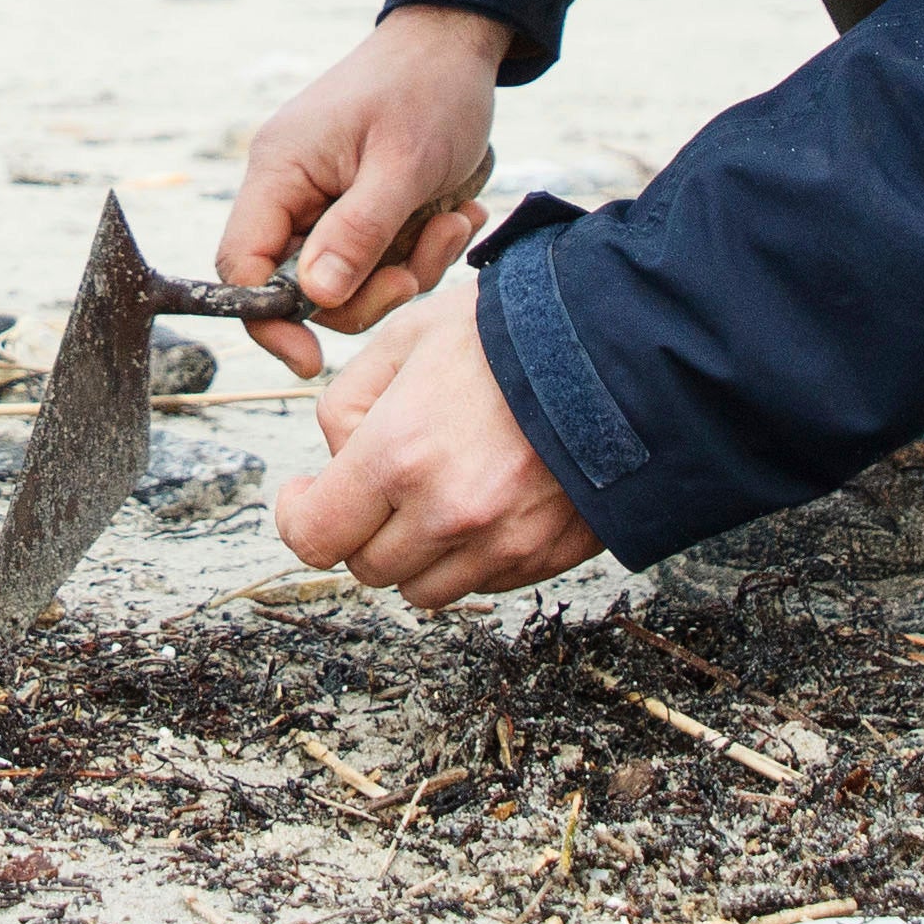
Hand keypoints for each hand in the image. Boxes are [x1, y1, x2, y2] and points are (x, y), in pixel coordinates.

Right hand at [216, 5, 507, 376]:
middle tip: (417, 270)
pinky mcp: (357, 203)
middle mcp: (290, 189)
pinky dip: (417, 249)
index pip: (241, 267)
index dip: (268, 319)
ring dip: (405, 267)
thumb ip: (359, 232)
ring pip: (346, 279)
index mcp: (279, 172)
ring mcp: (322, 197)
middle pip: (300, 286)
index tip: (311, 359)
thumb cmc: (427, 88)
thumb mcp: (404, 164)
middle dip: (366, 291)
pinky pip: (376, 256)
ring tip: (454, 222)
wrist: (457, 43)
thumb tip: (316, 298)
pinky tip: (455, 214)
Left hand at [274, 290, 598, 609]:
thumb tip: (336, 457)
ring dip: (414, 551)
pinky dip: (468, 555)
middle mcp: (446, 514)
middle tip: (380, 483)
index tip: (306, 496)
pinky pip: (480, 583)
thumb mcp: (408, 337)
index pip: (313, 536)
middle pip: (365, 566)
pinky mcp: (542, 558)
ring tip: (436, 492)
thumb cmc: (516, 334)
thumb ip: (348, 401)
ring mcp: (500, 544)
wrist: (625, 352)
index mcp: (398, 454)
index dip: (298, 517)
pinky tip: (485, 500)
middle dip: (361, 527)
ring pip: (421, 589)